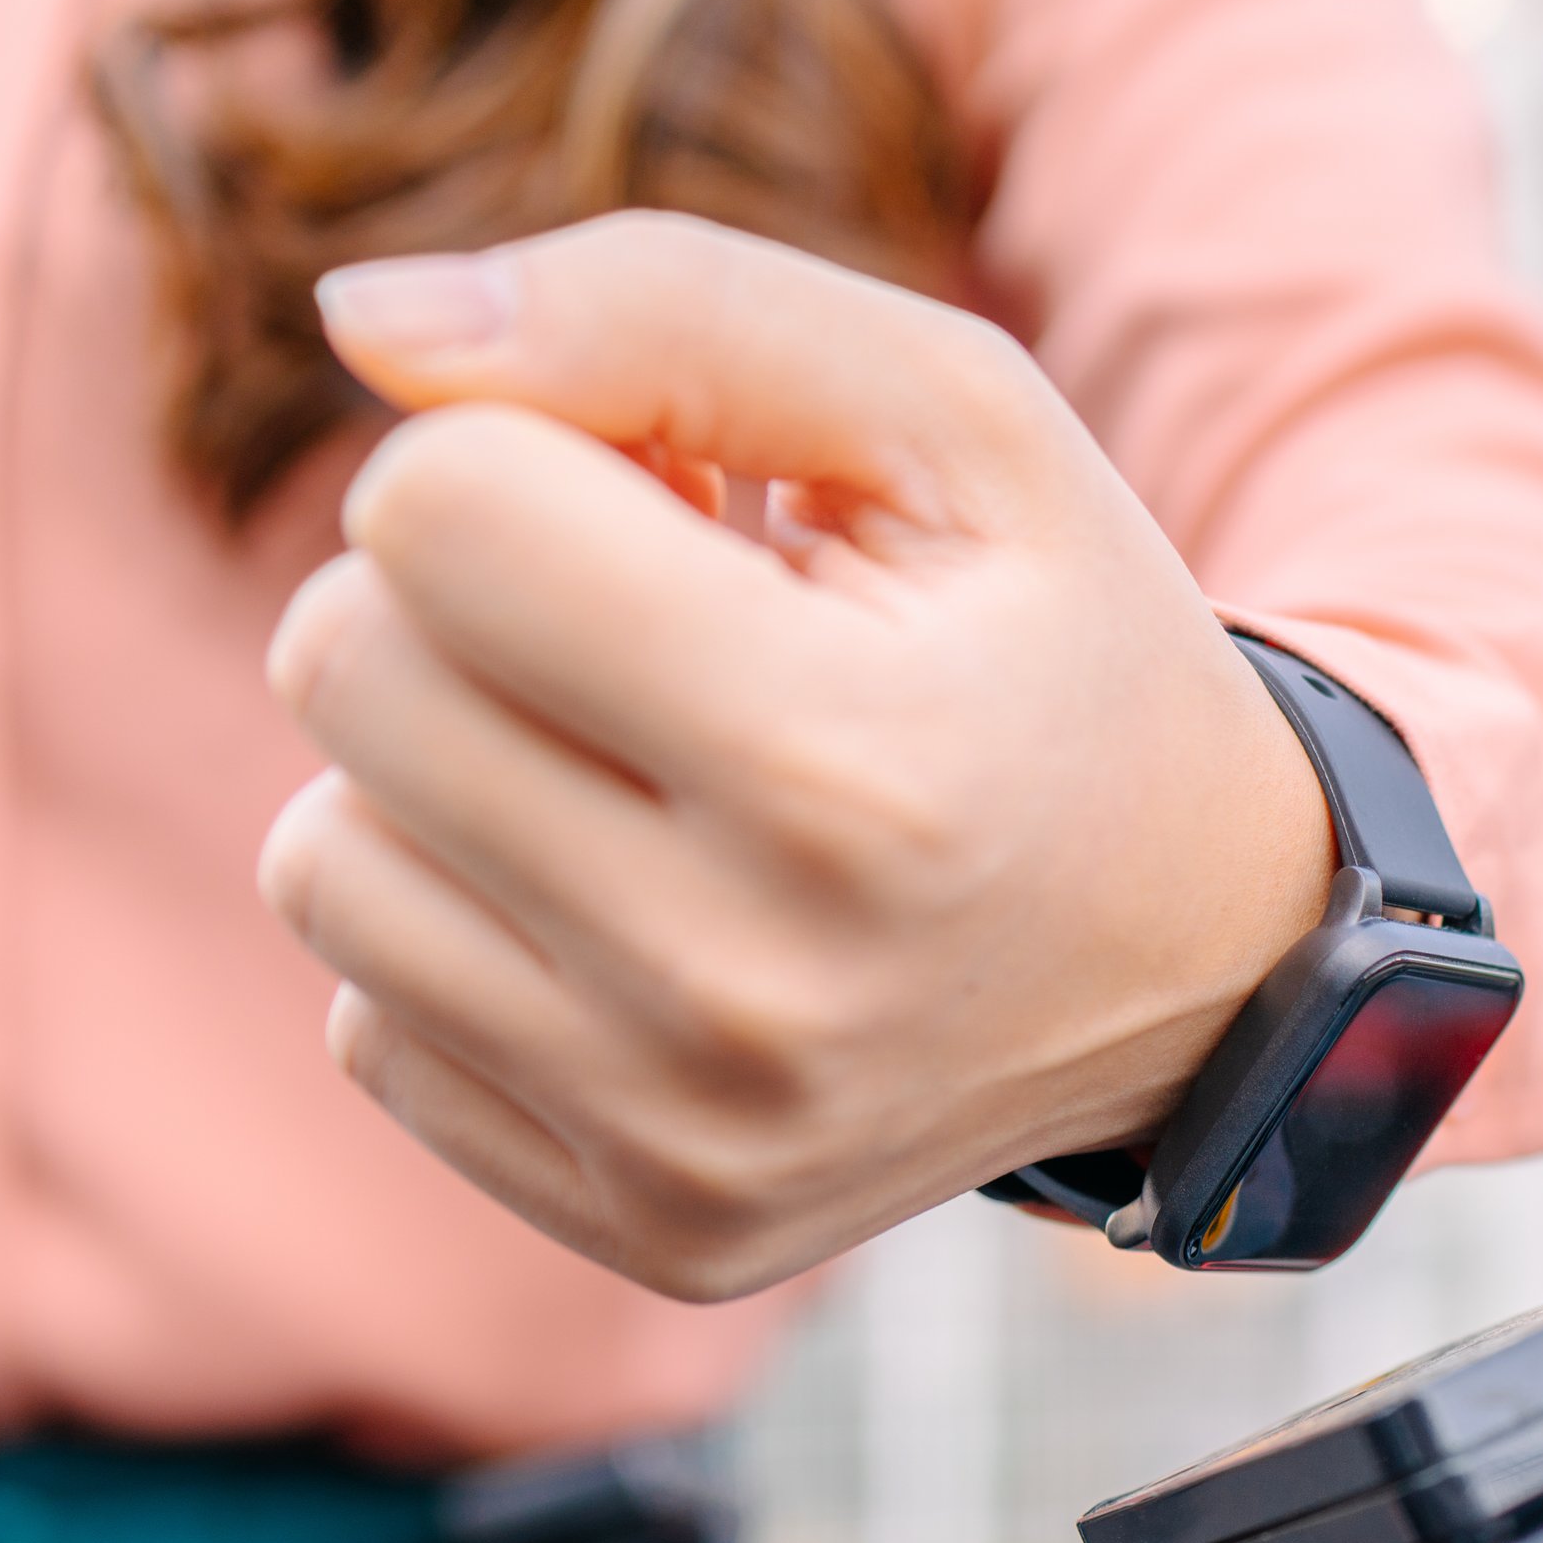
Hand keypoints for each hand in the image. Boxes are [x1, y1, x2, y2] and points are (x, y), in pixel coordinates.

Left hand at [261, 211, 1335, 1301]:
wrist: (1223, 967)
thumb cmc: (1058, 653)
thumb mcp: (956, 421)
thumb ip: (668, 307)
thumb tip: (362, 322)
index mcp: (848, 769)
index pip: (435, 511)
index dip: (535, 456)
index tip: (680, 508)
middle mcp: (754, 991)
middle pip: (344, 671)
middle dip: (469, 605)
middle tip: (658, 637)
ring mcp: (694, 1141)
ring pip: (319, 864)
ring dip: (447, 781)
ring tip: (643, 783)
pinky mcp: (654, 1234)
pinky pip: (370, 1030)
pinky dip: (480, 951)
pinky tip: (642, 927)